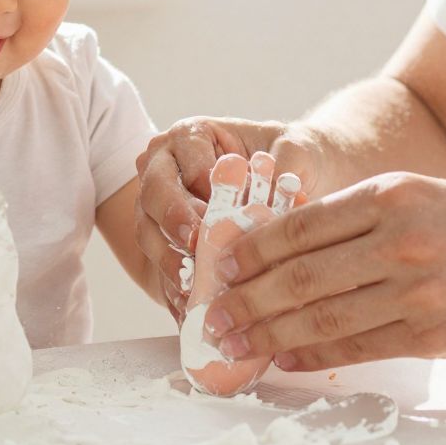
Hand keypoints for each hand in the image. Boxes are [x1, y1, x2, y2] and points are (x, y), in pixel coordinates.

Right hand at [133, 117, 316, 320]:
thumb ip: (289, 159)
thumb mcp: (296, 149)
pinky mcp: (165, 243)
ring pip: (149, 233)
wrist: (293, 183)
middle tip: (194, 244)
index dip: (199, 183)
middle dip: (173, 221)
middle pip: (154, 194)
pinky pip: (159, 267)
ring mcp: (159, 207)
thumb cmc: (290, 158)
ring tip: (192, 285)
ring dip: (169, 262)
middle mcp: (165, 168)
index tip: (214, 206)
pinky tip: (191, 309)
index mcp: (191, 135)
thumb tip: (283, 183)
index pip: (184, 157)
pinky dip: (174, 288)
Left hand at [196, 172, 445, 370]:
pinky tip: (287, 358)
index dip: (253, 250)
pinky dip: (316, 356)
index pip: (302, 225)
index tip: (222, 266)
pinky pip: (358, 348)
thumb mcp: (421, 196)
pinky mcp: (433, 334)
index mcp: (390, 195)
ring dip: (271, 335)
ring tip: (237, 344)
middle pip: (302, 275)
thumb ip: (360, 216)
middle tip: (213, 317)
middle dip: (248, 299)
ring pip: (323, 317)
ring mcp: (417, 289)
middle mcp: (401, 239)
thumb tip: (285, 245)